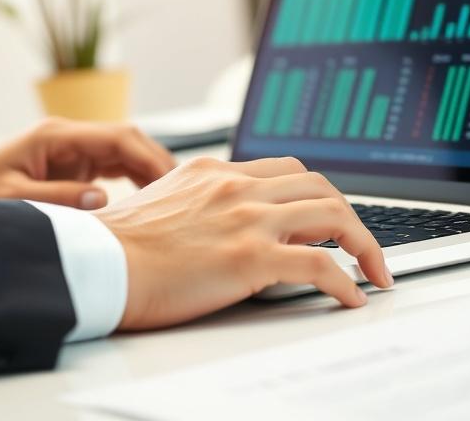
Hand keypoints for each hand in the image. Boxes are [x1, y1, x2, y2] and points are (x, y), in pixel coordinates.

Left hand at [0, 117, 174, 208]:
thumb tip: (104, 201)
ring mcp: (72, 150)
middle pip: (130, 141)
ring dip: (150, 173)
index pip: (120, 137)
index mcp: (57, 137)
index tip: (175, 182)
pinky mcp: (73, 166)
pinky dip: (135, 181)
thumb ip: (58, 199)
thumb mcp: (11, 201)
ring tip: (174, 202)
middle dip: (159, 164)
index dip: (152, 157)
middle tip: (185, 195)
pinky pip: (114, 168)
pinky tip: (149, 203)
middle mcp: (70, 138)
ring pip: (126, 154)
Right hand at [95, 156, 392, 328]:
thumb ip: (199, 203)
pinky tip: (352, 297)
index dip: (318, 195)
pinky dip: (346, 280)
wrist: (94, 263)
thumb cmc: (116, 245)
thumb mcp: (162, 202)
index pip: (287, 171)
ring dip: (364, 244)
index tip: (331, 219)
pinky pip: (320, 264)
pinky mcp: (249, 256)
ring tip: (374, 271)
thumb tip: (220, 226)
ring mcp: (246, 218)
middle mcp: (237, 186)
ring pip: (332, 215)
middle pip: (320, 186)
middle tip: (363, 246)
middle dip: (350, 216)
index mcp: (216, 172)